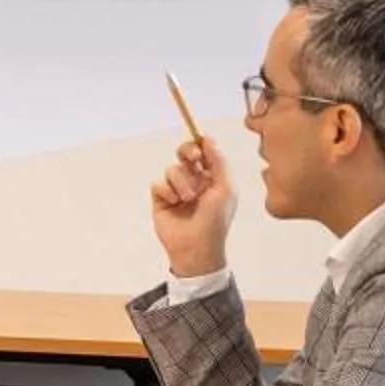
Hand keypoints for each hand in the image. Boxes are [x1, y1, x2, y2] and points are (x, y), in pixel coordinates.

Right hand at [150, 137, 236, 279]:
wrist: (196, 247)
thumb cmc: (216, 220)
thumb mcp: (226, 188)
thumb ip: (219, 162)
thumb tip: (209, 139)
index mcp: (213, 177)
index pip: (204, 152)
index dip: (201, 144)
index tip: (200, 142)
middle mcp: (194, 180)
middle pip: (184, 153)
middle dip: (186, 151)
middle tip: (192, 158)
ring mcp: (176, 189)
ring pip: (172, 169)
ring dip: (181, 182)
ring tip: (188, 199)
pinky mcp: (161, 199)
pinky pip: (158, 183)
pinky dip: (166, 191)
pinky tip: (174, 202)